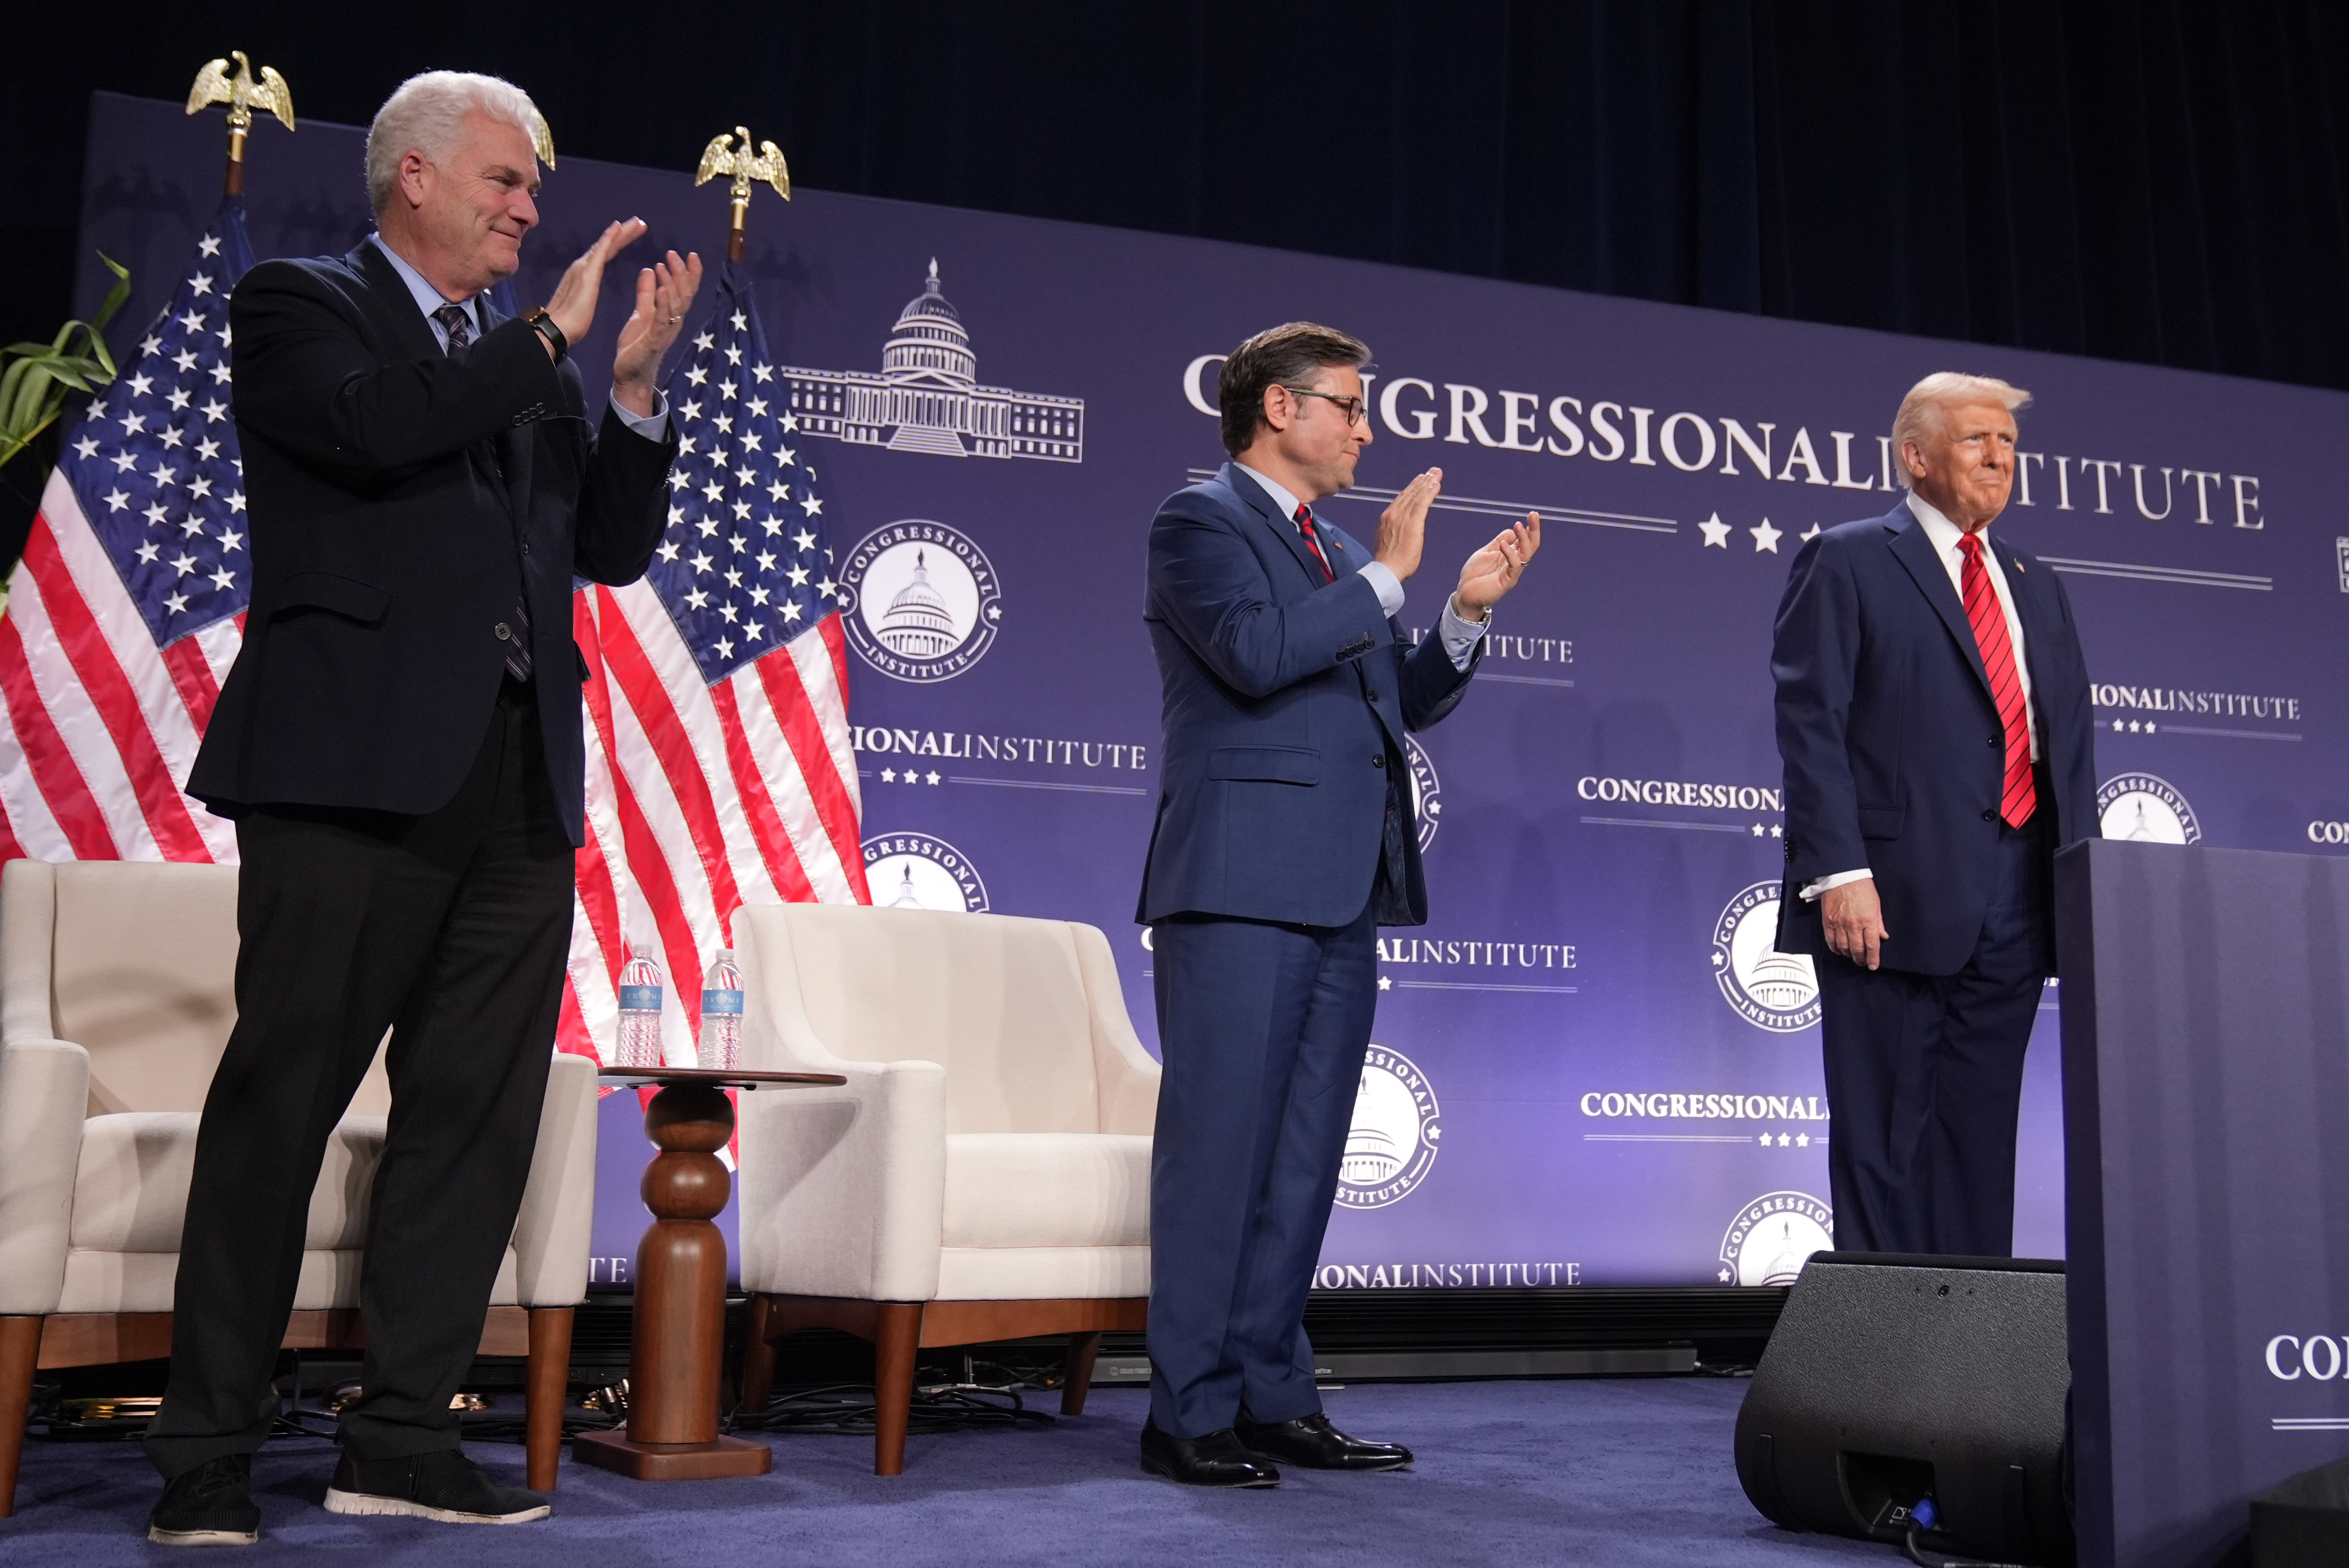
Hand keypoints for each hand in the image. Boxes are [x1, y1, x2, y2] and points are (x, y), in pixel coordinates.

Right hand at [543, 219, 645, 348]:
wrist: (557, 328)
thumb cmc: (570, 323)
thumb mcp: (583, 304)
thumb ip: (584, 295)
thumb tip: (584, 296)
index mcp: (585, 274)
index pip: (605, 254)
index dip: (618, 243)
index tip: (631, 234)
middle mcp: (583, 266)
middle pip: (607, 245)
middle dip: (624, 234)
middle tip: (640, 223)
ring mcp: (584, 267)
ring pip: (607, 244)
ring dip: (623, 232)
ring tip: (638, 222)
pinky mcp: (587, 272)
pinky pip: (600, 250)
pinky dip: (610, 237)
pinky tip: (619, 227)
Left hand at [611, 249, 704, 416]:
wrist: (630, 375)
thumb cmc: (637, 346)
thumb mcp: (641, 314)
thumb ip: (646, 294)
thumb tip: (648, 269)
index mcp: (672, 315)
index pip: (685, 290)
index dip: (689, 272)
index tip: (689, 254)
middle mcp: (674, 322)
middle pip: (684, 294)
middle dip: (681, 273)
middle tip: (673, 254)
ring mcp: (666, 332)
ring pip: (676, 305)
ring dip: (671, 283)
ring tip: (664, 264)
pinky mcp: (654, 341)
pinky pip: (662, 320)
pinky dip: (663, 304)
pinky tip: (660, 289)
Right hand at [1373, 468, 1441, 580]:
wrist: (1386, 570)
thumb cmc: (1389, 562)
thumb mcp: (1388, 541)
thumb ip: (1394, 531)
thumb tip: (1399, 531)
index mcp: (1387, 518)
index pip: (1402, 499)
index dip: (1412, 488)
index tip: (1420, 479)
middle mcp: (1393, 514)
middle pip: (1410, 493)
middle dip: (1422, 481)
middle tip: (1432, 471)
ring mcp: (1402, 518)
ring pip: (1417, 495)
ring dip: (1428, 482)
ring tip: (1436, 473)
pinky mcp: (1412, 523)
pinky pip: (1422, 503)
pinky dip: (1429, 492)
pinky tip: (1436, 484)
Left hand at [1451, 512, 1539, 619]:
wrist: (1464, 594)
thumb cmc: (1475, 575)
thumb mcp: (1486, 553)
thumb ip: (1498, 542)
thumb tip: (1511, 531)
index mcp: (1510, 556)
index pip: (1525, 540)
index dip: (1531, 528)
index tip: (1533, 514)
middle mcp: (1514, 563)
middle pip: (1531, 546)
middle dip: (1534, 530)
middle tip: (1534, 515)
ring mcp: (1511, 573)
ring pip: (1525, 554)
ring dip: (1524, 539)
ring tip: (1519, 525)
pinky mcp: (1506, 582)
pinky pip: (1513, 566)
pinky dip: (1510, 554)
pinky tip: (1504, 544)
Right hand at [1821, 878, 1888, 970]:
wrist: (1842, 876)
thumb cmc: (1862, 887)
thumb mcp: (1876, 904)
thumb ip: (1879, 922)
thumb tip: (1883, 937)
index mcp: (1868, 920)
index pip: (1872, 945)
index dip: (1873, 958)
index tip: (1873, 966)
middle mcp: (1854, 924)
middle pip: (1857, 949)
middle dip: (1860, 959)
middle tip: (1862, 962)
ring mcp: (1839, 924)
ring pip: (1844, 947)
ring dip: (1848, 955)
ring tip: (1852, 956)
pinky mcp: (1828, 921)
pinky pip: (1830, 940)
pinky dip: (1835, 948)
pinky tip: (1839, 950)